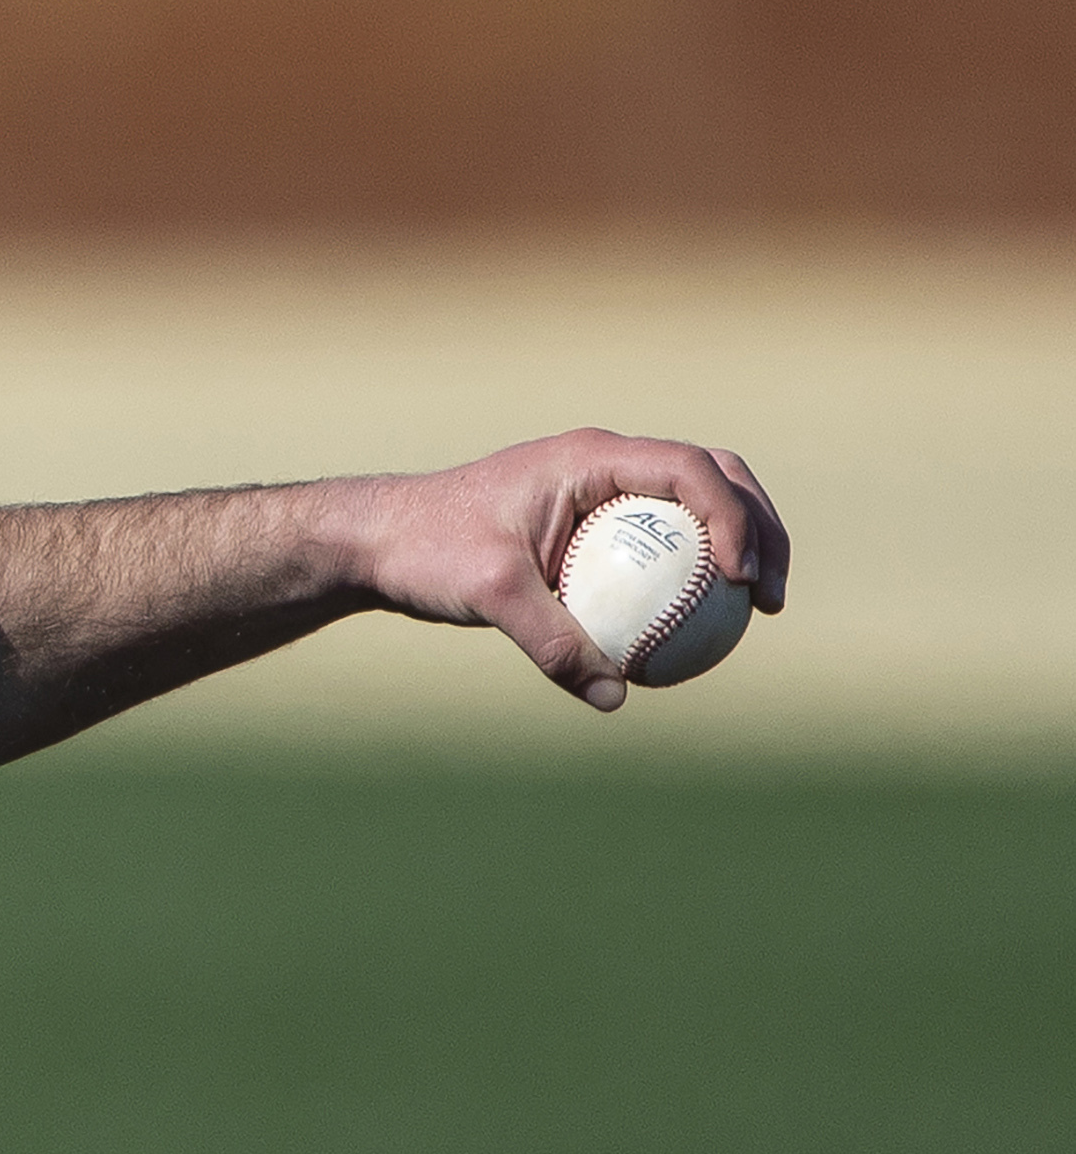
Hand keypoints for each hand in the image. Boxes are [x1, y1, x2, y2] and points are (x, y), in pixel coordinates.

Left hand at [353, 429, 791, 710]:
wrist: (379, 540)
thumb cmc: (427, 550)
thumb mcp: (489, 595)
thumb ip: (552, 642)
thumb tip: (614, 695)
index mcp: (590, 458)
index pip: (691, 470)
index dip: (734, 519)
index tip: (742, 579)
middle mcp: (604, 465)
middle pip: (714, 480)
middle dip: (761, 528)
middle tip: (774, 596)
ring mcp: (601, 492)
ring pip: (693, 510)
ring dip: (738, 547)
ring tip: (760, 611)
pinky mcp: (591, 526)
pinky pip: (657, 546)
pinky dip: (688, 576)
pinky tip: (698, 633)